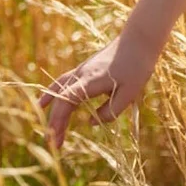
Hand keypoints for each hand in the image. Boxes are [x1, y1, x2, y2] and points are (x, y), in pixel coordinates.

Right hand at [36, 33, 159, 151]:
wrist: (139, 39)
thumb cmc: (137, 66)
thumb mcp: (130, 93)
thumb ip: (111, 111)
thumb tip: (90, 122)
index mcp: (90, 81)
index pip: (66, 102)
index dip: (58, 122)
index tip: (56, 140)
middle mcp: (81, 75)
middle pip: (60, 100)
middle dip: (55, 123)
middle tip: (54, 145)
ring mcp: (81, 70)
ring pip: (59, 91)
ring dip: (53, 111)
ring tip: (48, 129)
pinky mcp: (85, 69)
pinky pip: (63, 83)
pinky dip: (53, 94)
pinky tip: (46, 102)